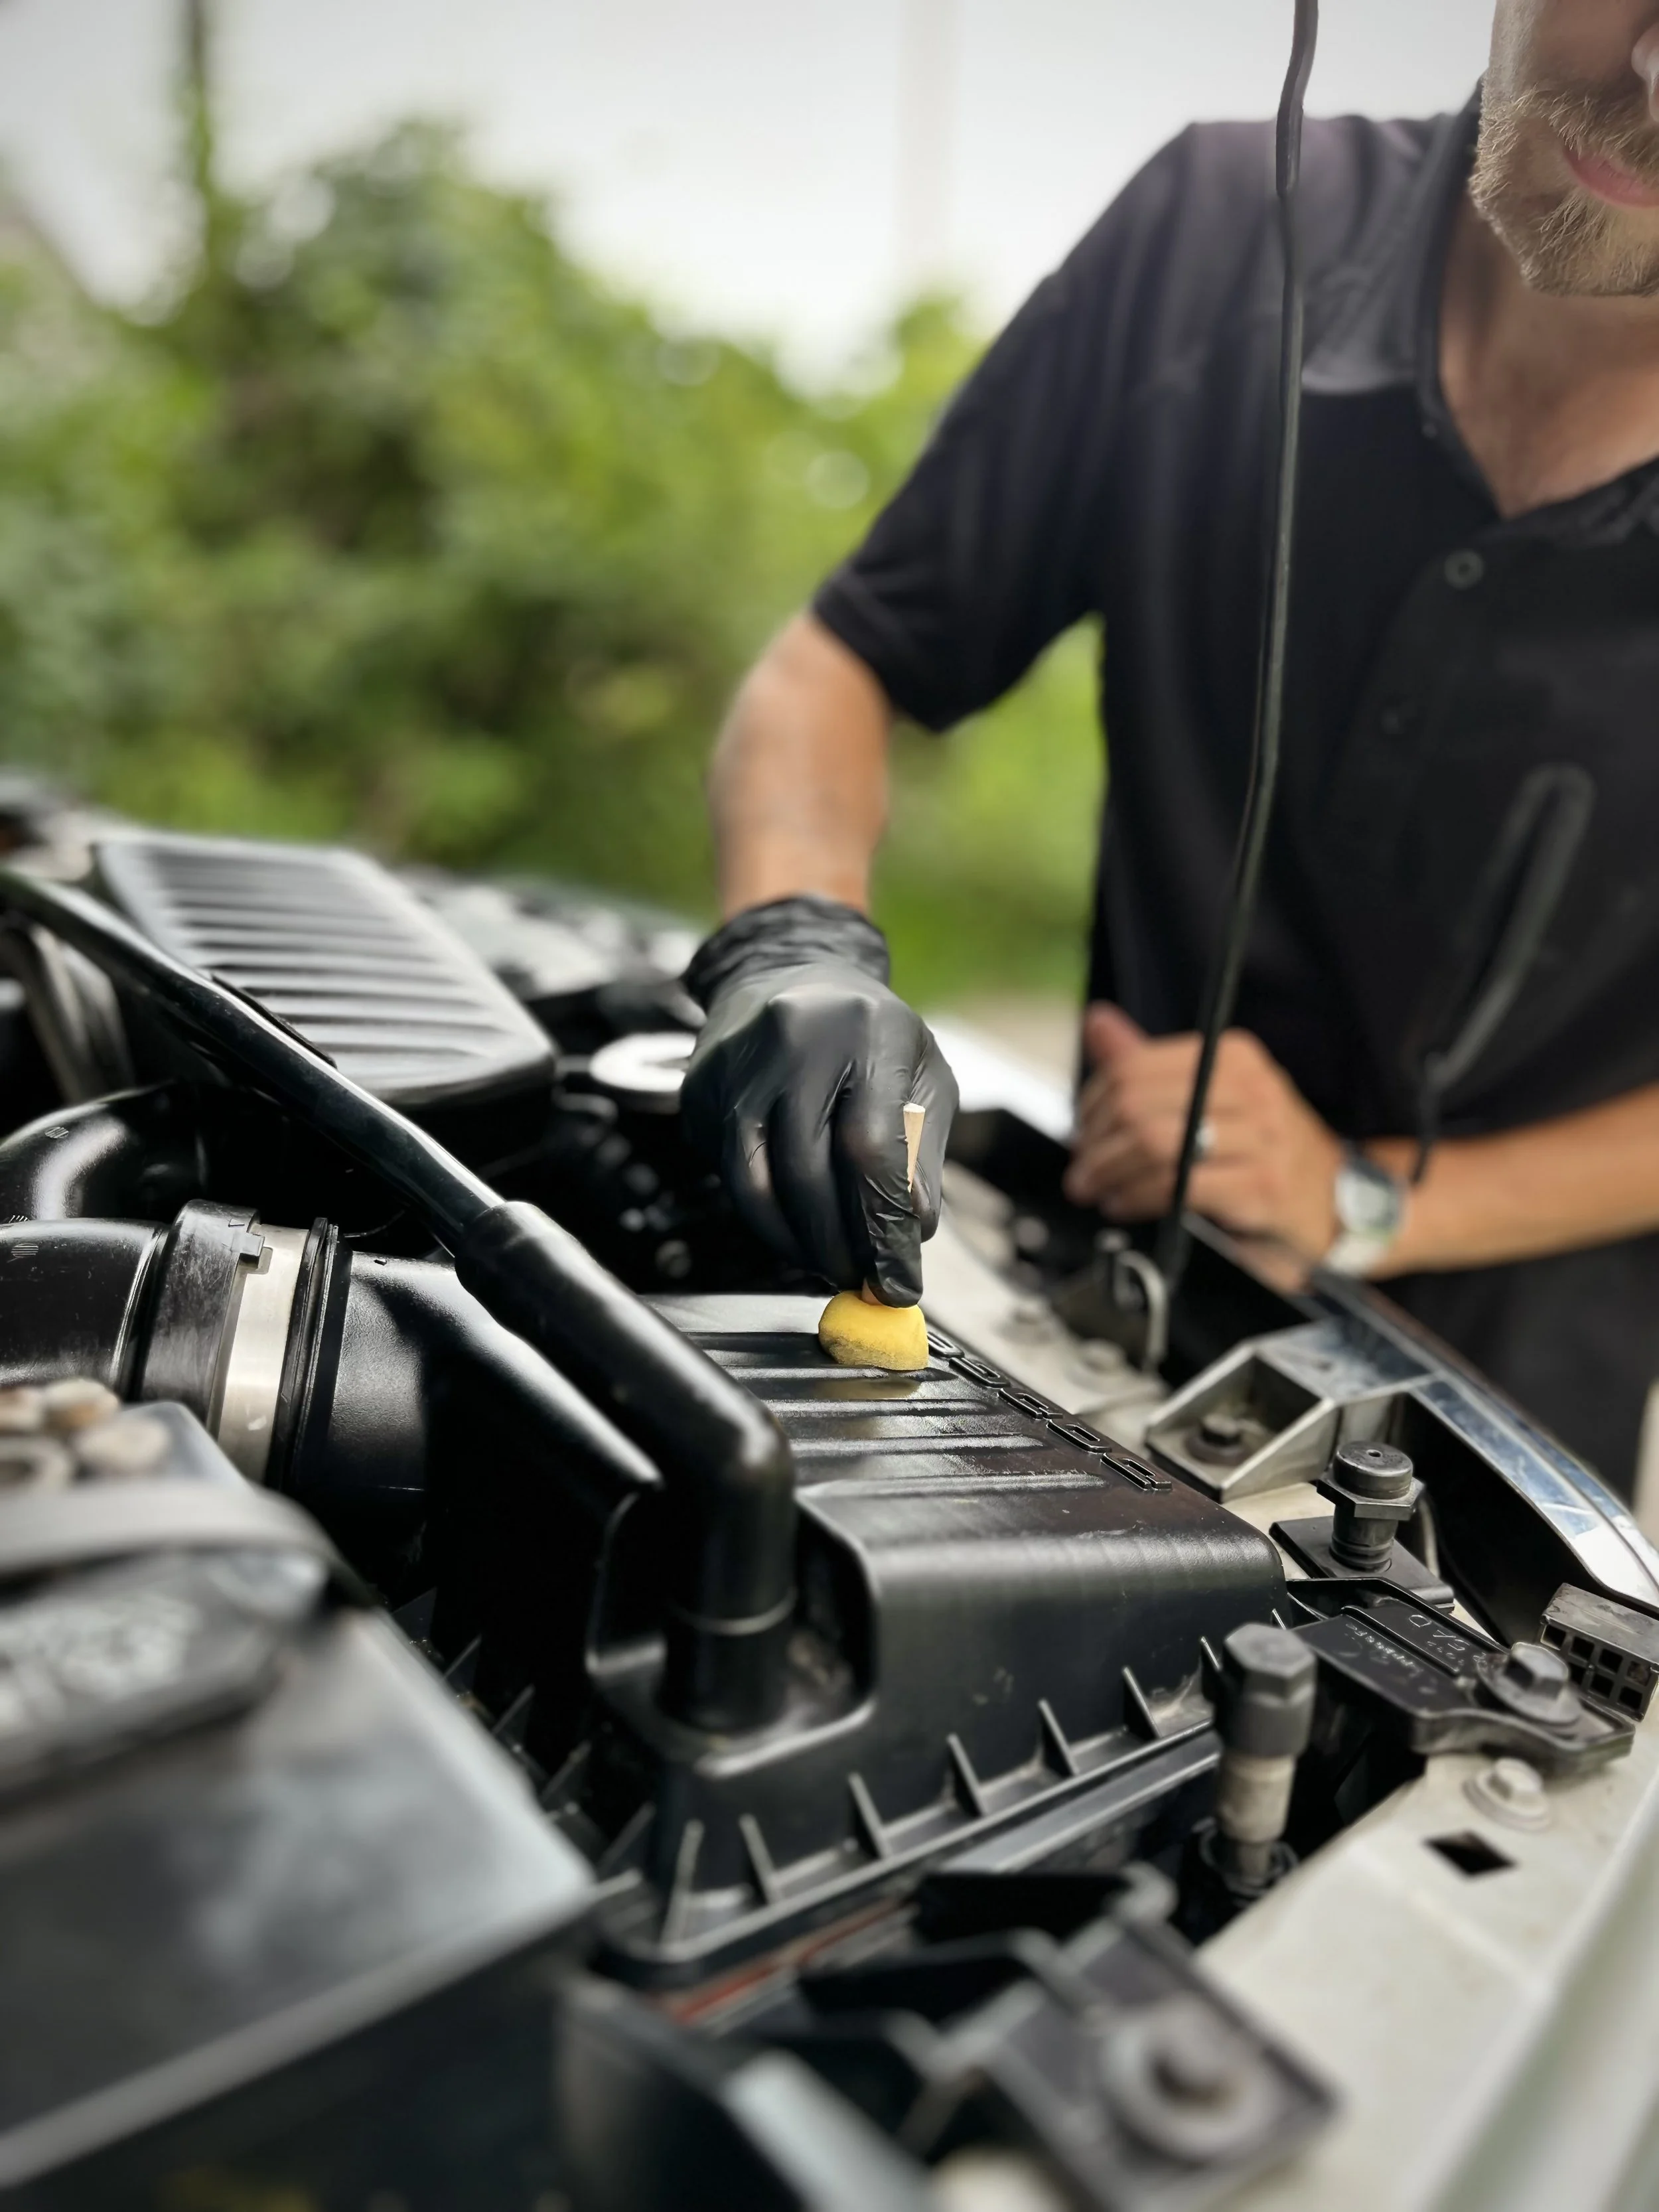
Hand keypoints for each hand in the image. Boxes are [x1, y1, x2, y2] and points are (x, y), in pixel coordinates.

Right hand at [680, 899, 956, 1303]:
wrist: (789, 974)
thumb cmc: (869, 1034)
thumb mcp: (922, 1077)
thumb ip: (922, 1155)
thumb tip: (911, 1235)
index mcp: (864, 1030)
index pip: (870, 1148)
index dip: (882, 1226)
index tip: (898, 1278)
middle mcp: (791, 1040)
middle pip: (804, 1172)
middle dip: (835, 1244)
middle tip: (859, 1280)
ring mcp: (735, 1064)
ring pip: (752, 1183)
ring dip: (791, 1240)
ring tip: (824, 1261)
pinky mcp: (698, 1090)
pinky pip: (725, 1173)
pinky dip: (761, 1212)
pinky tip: (790, 1220)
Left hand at [1063, 1003, 1343, 1259]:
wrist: (1336, 1202)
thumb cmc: (1263, 1151)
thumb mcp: (1210, 1098)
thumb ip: (1149, 1065)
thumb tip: (1096, 1023)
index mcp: (1232, 1056)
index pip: (1135, 1067)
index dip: (1092, 1105)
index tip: (1082, 1134)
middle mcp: (1251, 1087)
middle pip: (1137, 1105)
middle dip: (1096, 1145)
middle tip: (1081, 1173)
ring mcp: (1262, 1136)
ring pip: (1153, 1143)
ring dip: (1110, 1173)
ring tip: (1096, 1191)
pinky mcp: (1262, 1185)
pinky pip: (1177, 1185)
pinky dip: (1137, 1197)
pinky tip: (1125, 1204)